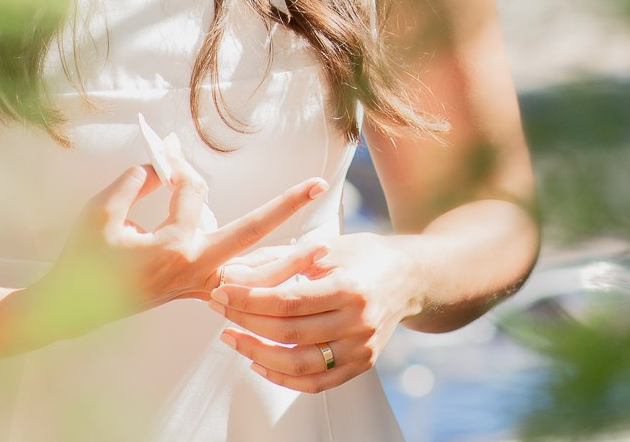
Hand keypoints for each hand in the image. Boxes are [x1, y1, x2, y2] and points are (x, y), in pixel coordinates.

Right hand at [38, 157, 328, 331]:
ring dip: (289, 258)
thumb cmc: (81, 260)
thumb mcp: (99, 212)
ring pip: (255, 273)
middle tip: (319, 185)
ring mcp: (198, 286)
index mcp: (172, 247)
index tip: (164, 151)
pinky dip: (265, 280)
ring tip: (325, 245)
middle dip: (286, 207)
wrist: (68, 312)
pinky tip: (288, 273)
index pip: (193, 194)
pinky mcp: (196, 294)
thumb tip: (162, 165)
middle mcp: (194, 269)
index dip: (179, 167)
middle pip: (252, 234)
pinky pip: (241, 289)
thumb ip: (134, 182)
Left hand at [208, 233, 420, 392]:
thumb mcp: (326, 246)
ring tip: (232, 337)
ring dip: (256, 353)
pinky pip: (315, 383)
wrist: (409, 277)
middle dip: (245, 321)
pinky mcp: (361, 364)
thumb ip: (277, 260)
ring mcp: (361, 347)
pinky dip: (282, 378)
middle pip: (289, 332)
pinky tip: (258, 362)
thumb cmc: (365, 256)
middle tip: (219, 309)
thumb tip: (231, 273)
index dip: (249, 299)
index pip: (288, 301)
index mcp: (351, 287)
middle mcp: (359, 321)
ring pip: (298, 364)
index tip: (221, 292)